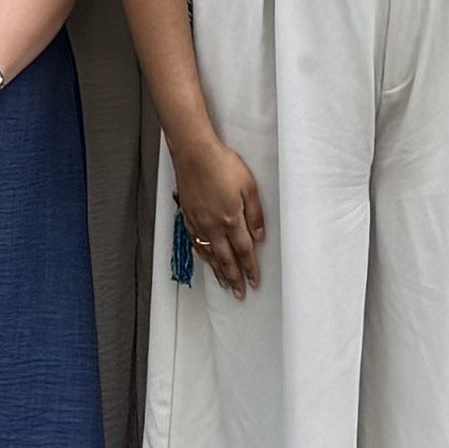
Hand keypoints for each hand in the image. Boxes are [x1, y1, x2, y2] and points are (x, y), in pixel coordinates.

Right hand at [170, 129, 269, 296]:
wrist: (194, 153)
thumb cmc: (222, 165)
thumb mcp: (249, 186)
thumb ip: (255, 214)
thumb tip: (259, 235)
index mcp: (232, 219)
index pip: (244, 250)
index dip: (250, 268)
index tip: (254, 282)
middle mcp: (214, 226)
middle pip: (226, 259)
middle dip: (234, 278)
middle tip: (239, 293)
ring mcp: (199, 223)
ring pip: (210, 254)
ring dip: (218, 272)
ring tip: (224, 284)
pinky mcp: (189, 217)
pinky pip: (197, 244)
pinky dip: (203, 257)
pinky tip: (206, 261)